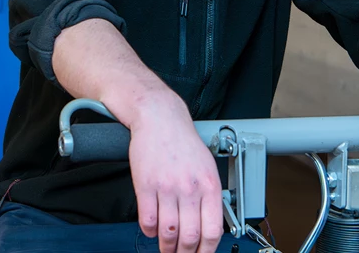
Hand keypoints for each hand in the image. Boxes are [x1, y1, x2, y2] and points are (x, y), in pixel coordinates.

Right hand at [128, 96, 223, 252]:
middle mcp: (190, 188)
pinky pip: (147, 220)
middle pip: (190, 237)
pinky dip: (149, 231)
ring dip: (166, 247)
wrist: (159, 118)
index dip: (207, 251)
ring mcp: (167, 187)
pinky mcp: (146, 185)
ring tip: (165, 248)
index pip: (213, 230)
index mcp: (209, 185)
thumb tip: (210, 224)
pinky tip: (151, 230)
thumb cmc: (182, 142)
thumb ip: (210, 195)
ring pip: (168, 232)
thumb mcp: (207, 166)